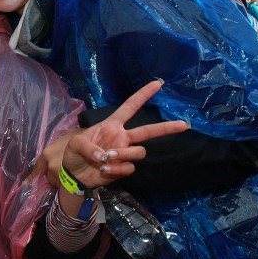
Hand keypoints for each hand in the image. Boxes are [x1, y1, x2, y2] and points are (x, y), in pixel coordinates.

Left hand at [32, 80, 187, 188]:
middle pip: (148, 130)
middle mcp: (122, 137)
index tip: (158, 83)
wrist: (73, 175)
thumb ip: (89, 146)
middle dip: (166, 128)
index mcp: (112, 125)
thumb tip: (105, 155)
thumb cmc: (74, 153)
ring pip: (140, 151)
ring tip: (106, 157)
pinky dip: (116, 169)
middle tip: (184, 125)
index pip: (130, 106)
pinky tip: (104, 170)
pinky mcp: (123, 168)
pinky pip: (129, 167)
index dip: (143, 95)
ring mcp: (124, 153)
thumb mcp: (76, 144)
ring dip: (124, 154)